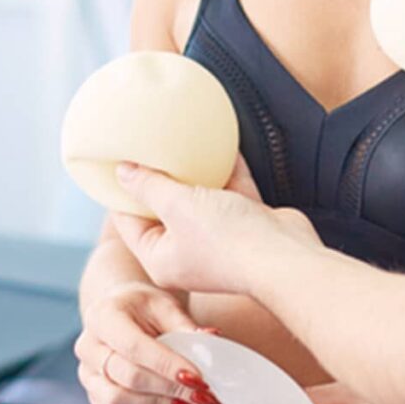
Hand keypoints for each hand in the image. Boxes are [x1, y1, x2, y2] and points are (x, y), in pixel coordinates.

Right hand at [74, 280, 224, 403]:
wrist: (121, 311)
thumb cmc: (146, 307)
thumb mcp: (165, 304)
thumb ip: (185, 324)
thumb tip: (212, 338)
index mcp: (103, 317)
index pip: (134, 347)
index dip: (167, 365)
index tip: (199, 378)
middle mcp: (88, 348)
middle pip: (127, 377)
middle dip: (170, 389)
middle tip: (204, 394)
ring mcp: (88, 377)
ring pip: (117, 403)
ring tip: (191, 403)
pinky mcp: (95, 401)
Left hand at [111, 156, 319, 294]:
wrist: (285, 256)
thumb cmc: (228, 242)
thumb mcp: (176, 206)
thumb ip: (149, 185)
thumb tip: (123, 171)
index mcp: (162, 259)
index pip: (130, 223)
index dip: (123, 193)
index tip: (119, 163)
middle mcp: (189, 252)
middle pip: (166, 210)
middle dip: (162, 179)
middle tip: (150, 148)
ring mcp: (220, 239)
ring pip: (202, 201)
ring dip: (197, 174)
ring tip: (184, 144)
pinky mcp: (247, 225)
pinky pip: (232, 194)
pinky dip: (228, 172)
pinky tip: (225, 147)